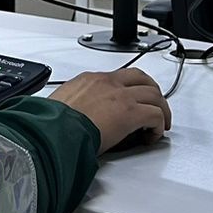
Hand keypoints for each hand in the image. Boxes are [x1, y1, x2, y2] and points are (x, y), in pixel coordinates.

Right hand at [49, 68, 171, 152]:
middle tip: (155, 106)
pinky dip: (158, 125)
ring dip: (160, 109)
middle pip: (141, 78)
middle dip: (152, 92)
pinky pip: (156, 114)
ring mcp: (121, 96)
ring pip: (154, 94)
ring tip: (159, 123)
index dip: (129, 88)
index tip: (131, 100)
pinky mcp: (131, 113)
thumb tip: (71, 116)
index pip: (118, 77)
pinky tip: (153, 135)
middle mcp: (108, 83)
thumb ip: (72, 104)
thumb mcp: (60, 104)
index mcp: (90, 80)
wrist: (54, 130)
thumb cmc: (52, 123)